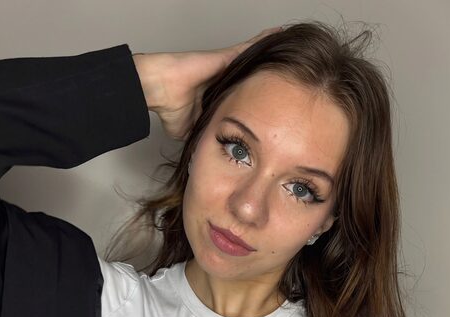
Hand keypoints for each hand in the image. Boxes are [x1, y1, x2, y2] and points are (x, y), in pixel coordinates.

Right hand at [132, 27, 280, 139]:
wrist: (160, 91)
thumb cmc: (170, 107)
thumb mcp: (193, 130)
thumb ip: (206, 136)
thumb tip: (212, 152)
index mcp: (218, 95)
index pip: (243, 95)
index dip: (256, 97)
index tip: (272, 103)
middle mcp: (223, 79)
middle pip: (252, 75)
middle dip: (268, 74)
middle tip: (289, 75)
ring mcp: (225, 66)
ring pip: (253, 58)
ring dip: (269, 53)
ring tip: (289, 48)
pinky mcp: (225, 56)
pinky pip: (249, 45)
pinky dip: (263, 38)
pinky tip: (278, 31)